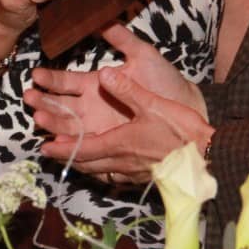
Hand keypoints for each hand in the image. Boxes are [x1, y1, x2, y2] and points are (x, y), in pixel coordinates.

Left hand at [28, 64, 212, 183]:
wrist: (205, 157)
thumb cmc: (180, 131)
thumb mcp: (152, 104)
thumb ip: (127, 89)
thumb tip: (104, 72)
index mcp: (118, 143)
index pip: (81, 148)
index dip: (61, 147)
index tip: (43, 146)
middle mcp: (120, 161)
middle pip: (86, 162)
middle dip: (66, 155)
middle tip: (49, 150)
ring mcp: (132, 172)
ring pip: (100, 170)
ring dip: (83, 164)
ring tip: (72, 158)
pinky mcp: (143, 176)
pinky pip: (114, 175)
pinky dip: (102, 170)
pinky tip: (106, 167)